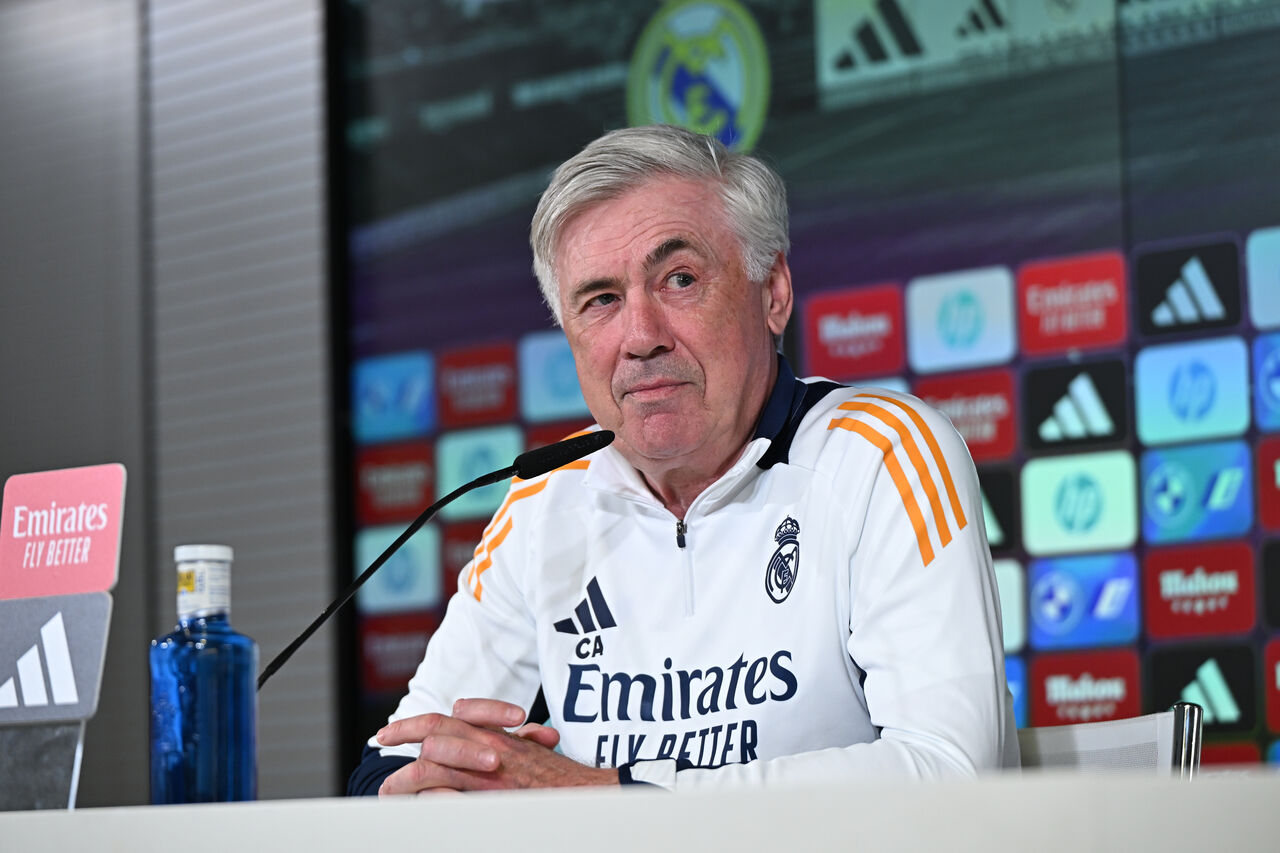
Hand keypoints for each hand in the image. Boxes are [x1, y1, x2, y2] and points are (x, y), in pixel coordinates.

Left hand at [376, 698, 618, 794]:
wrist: (590, 797)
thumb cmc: (565, 780)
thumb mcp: (535, 752)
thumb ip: (513, 744)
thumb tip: (501, 742)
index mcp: (498, 734)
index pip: (454, 715)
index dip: (422, 720)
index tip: (398, 730)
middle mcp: (490, 746)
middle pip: (435, 730)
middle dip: (403, 732)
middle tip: (381, 740)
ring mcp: (488, 773)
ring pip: (432, 765)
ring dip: (404, 778)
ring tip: (387, 791)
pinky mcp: (489, 799)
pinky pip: (446, 797)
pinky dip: (426, 802)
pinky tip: (415, 808)